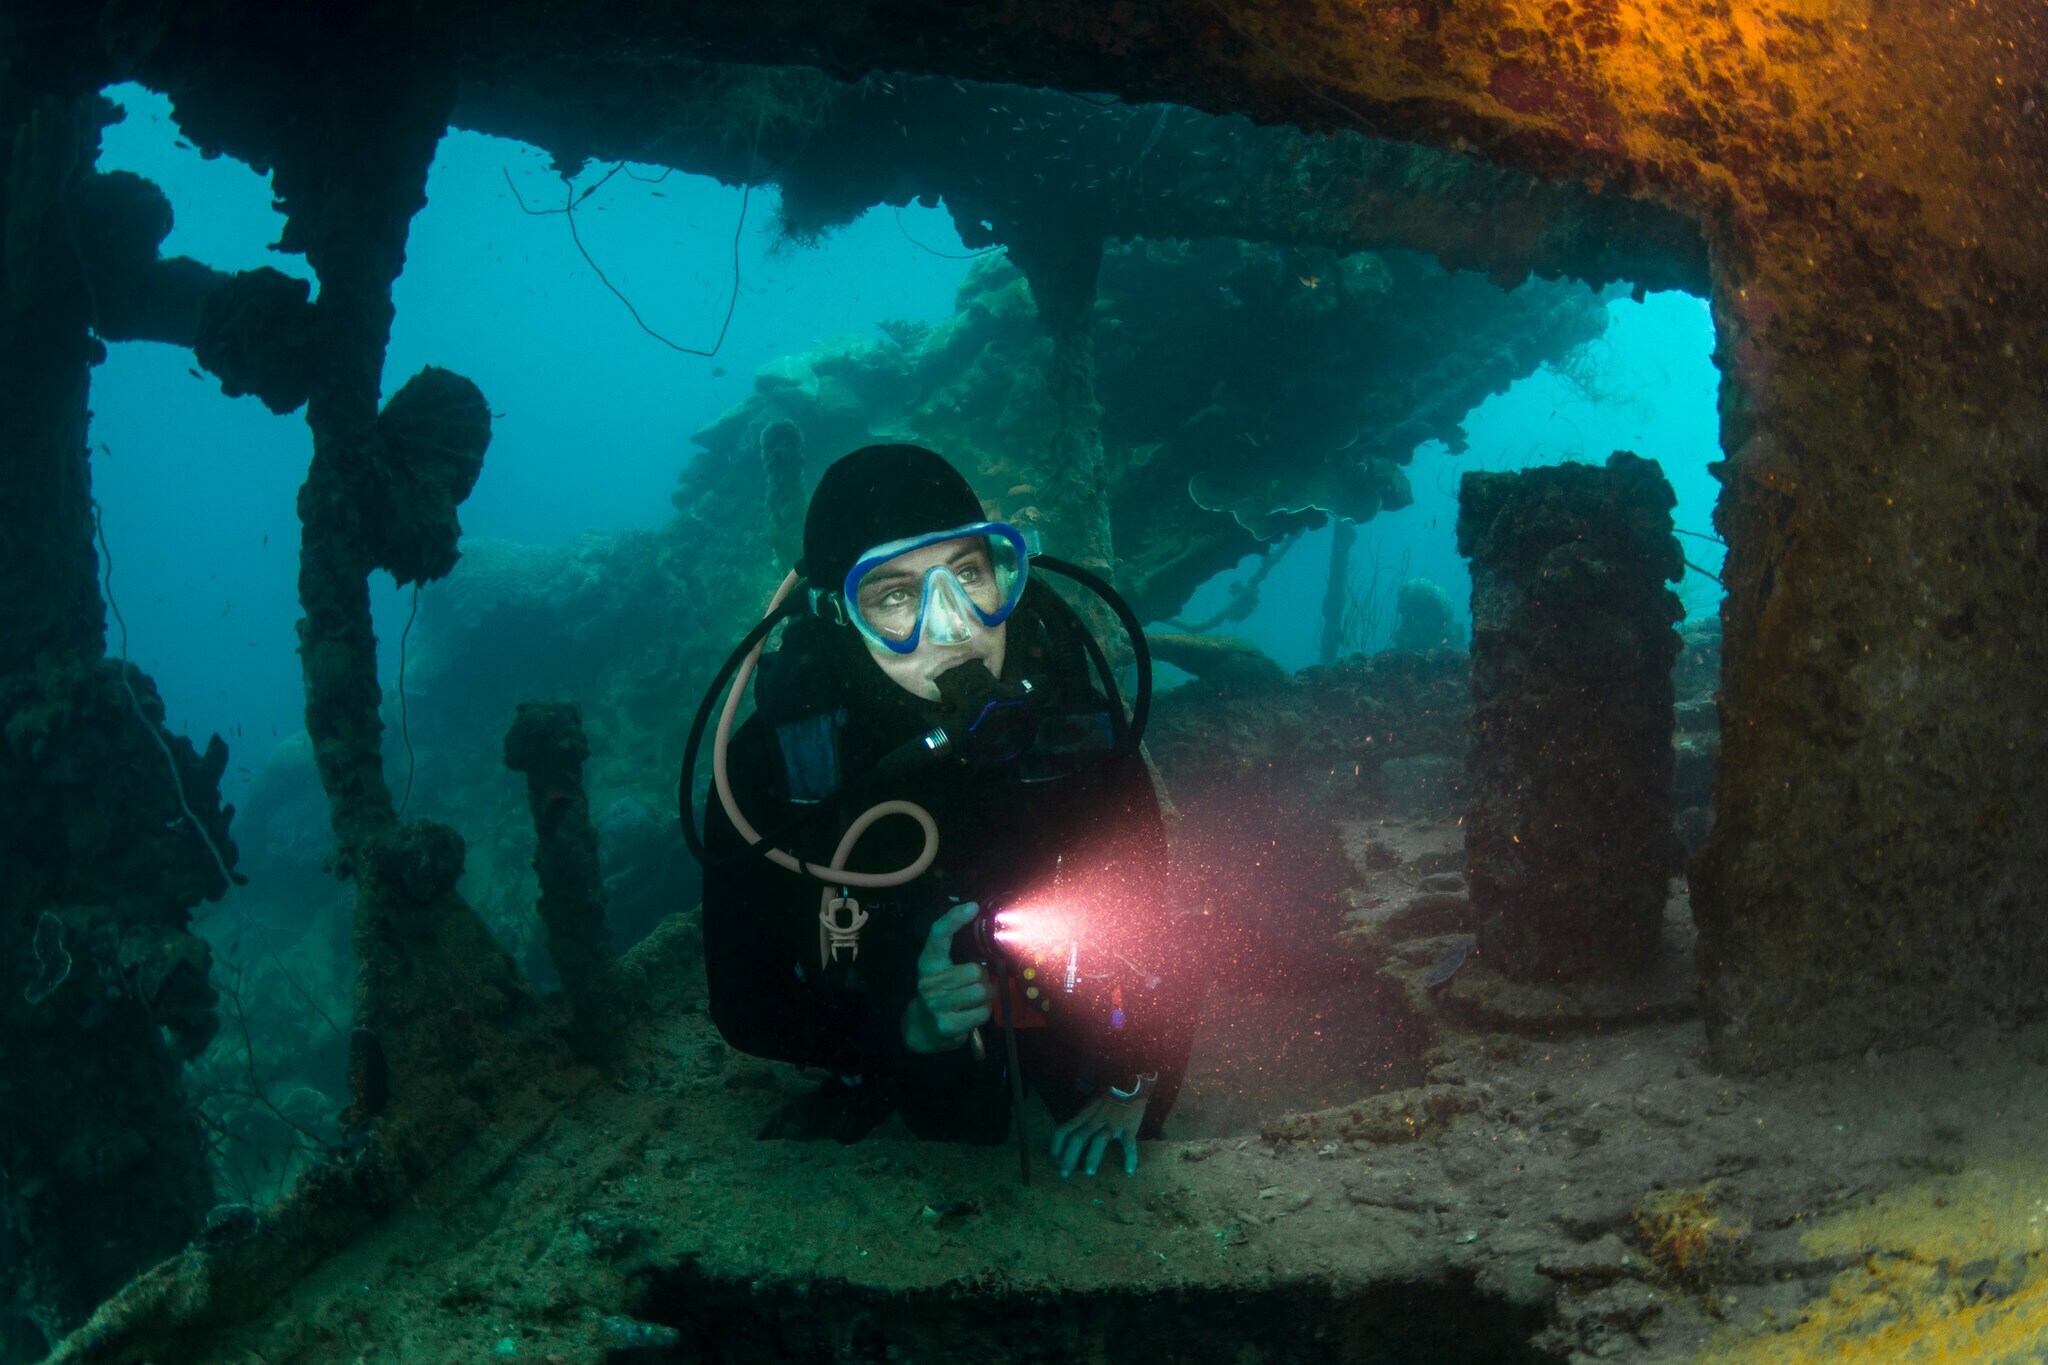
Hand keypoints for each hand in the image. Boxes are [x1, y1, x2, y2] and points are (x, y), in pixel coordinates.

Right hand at [901, 902, 993, 1054]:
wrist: (922, 1028)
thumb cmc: (940, 994)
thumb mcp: (942, 971)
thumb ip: (958, 957)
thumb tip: (990, 937)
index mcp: (929, 962)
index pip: (939, 935)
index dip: (955, 919)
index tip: (973, 907)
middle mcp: (929, 981)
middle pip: (975, 970)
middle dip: (983, 978)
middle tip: (975, 985)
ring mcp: (936, 1004)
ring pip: (981, 991)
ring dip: (986, 996)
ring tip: (974, 1000)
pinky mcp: (946, 1025)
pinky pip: (982, 1012)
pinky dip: (983, 1013)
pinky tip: (970, 1014)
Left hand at [1051, 1092, 1146, 1176]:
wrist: (1130, 1082)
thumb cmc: (1110, 1096)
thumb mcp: (1090, 1104)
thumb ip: (1083, 1119)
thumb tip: (1073, 1136)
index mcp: (1084, 1116)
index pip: (1063, 1130)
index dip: (1056, 1146)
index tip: (1055, 1159)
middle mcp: (1095, 1121)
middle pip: (1077, 1139)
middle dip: (1068, 1158)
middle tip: (1064, 1175)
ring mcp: (1112, 1124)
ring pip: (1099, 1141)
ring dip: (1092, 1157)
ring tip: (1089, 1172)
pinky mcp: (1129, 1127)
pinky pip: (1129, 1145)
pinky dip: (1130, 1158)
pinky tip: (1129, 1170)